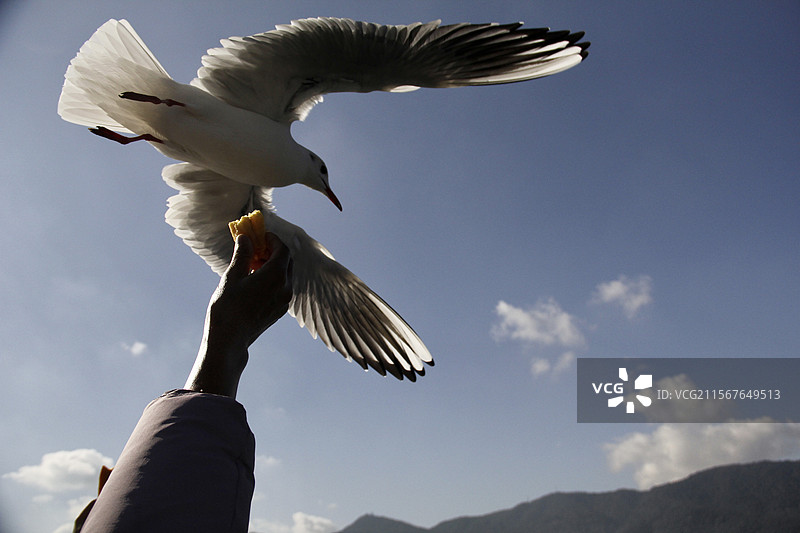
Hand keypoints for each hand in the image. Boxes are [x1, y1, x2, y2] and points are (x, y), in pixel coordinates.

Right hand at [185, 232, 292, 396]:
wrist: (230, 340)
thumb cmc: (227, 307)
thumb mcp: (232, 276)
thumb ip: (242, 254)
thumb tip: (245, 237)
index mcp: (275, 275)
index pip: (282, 249)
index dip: (272, 240)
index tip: (259, 236)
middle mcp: (285, 287)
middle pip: (287, 261)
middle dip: (273, 251)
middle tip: (255, 249)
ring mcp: (285, 300)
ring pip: (285, 275)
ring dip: (273, 266)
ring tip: (252, 266)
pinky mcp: (280, 310)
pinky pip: (282, 287)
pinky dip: (273, 279)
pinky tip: (255, 282)